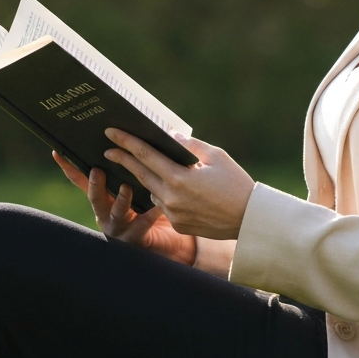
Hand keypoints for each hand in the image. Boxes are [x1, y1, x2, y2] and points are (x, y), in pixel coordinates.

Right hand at [52, 151, 196, 265]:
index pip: (82, 181)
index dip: (70, 168)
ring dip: (120, 200)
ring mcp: (119, 227)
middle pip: (95, 198)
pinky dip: (150, 213)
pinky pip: (143, 224)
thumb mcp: (140, 184)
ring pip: (116, 213)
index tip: (58, 152)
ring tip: (126, 188)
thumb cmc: (153, 205)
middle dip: (95, 184)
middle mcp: (106, 213)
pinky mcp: (136, 238)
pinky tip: (157, 205)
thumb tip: (135, 136)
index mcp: (104, 197)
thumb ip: (134, 166)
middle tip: (96, 170)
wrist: (170, 239)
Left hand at [101, 129, 254, 239]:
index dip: (126, 142)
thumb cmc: (236, 183)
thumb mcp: (217, 156)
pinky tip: (169, 186)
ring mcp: (173, 214)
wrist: (250, 219)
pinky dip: (164, 193)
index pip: (145, 155)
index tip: (111, 132)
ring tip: (140, 165)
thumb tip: (170, 136)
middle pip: (140, 173)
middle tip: (108, 149)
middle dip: (123, 159)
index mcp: (179, 177)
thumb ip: (190, 146)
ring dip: (147, 177)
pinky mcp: (178, 225)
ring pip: (152, 190)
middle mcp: (171, 197)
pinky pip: (164, 205)